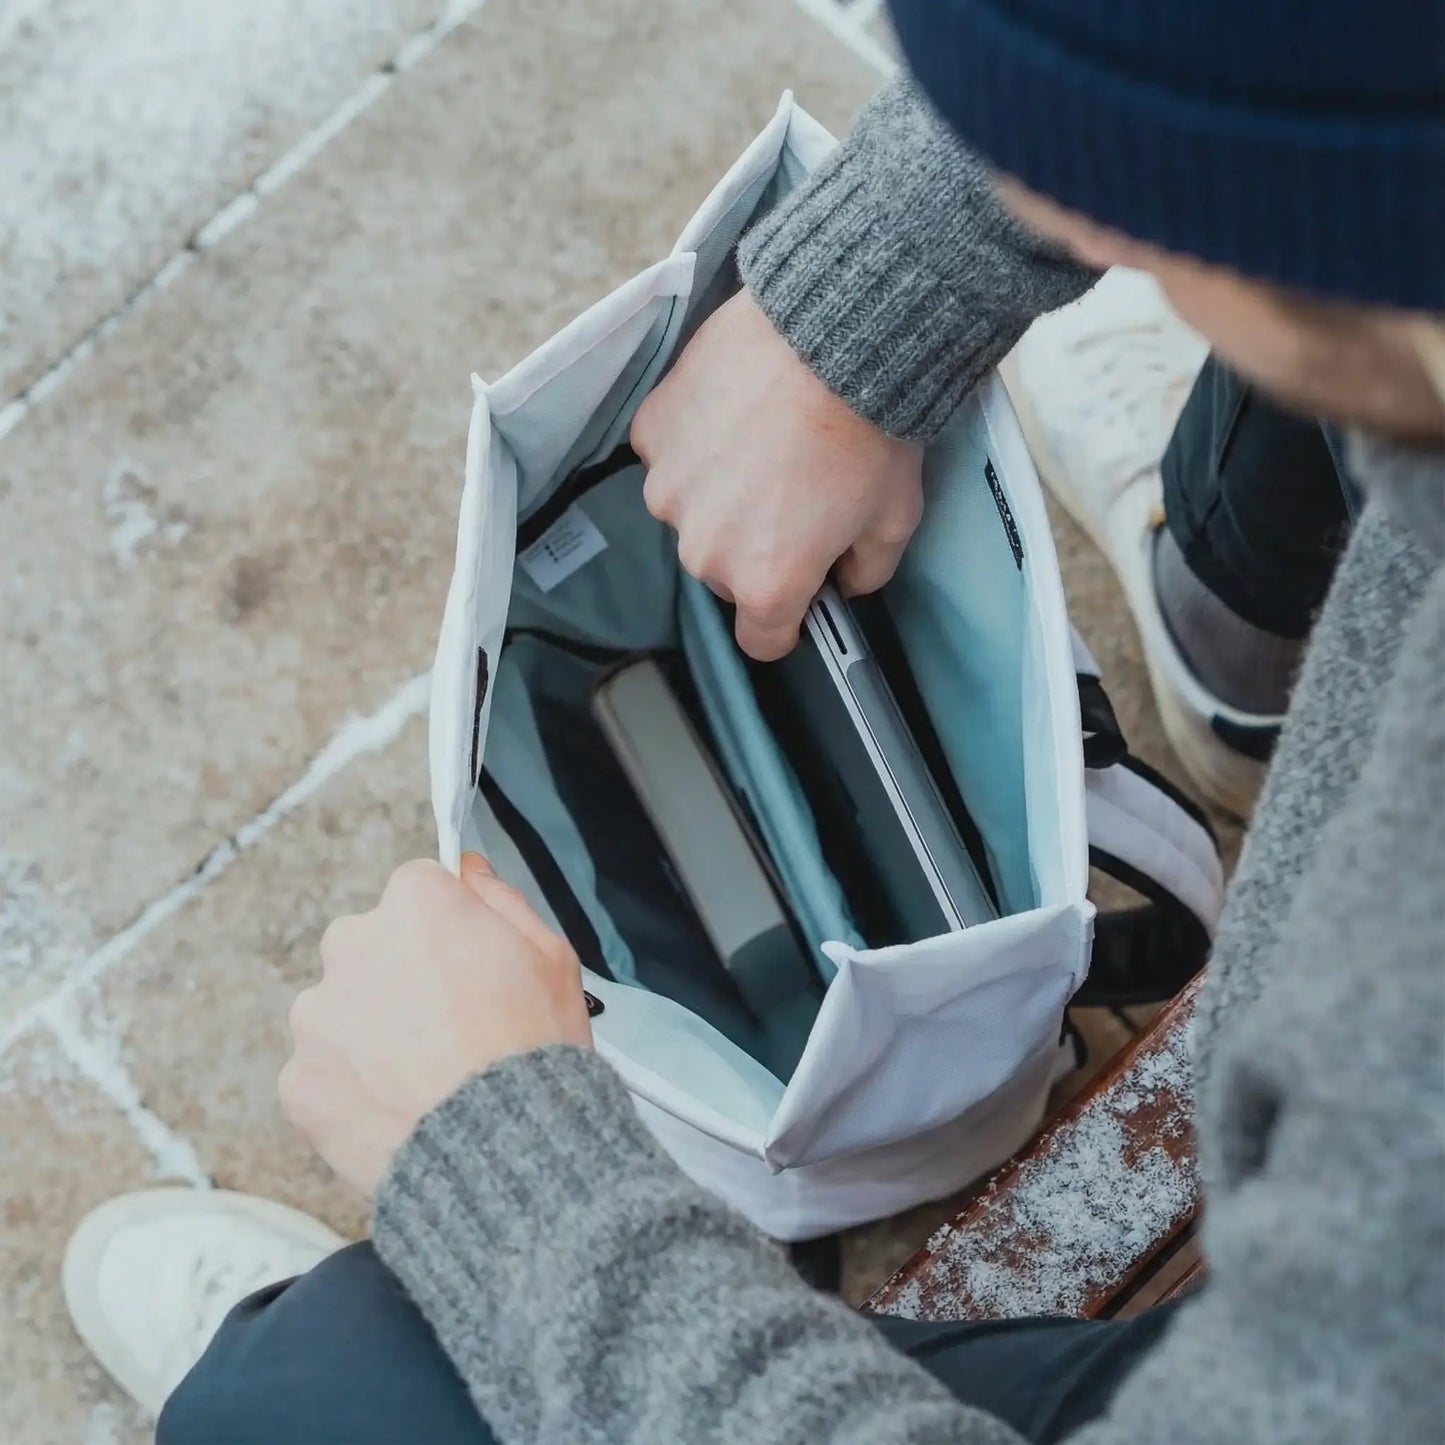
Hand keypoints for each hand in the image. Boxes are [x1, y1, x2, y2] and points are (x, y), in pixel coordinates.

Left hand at [280, 854, 590, 1196]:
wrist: (503, 1153)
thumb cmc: (533, 1051)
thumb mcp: (552, 957)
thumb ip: (502, 900)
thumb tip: (468, 871)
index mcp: (416, 904)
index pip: (419, 891)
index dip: (449, 930)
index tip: (469, 964)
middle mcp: (354, 944)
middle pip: (370, 945)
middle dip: (400, 976)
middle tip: (449, 1027)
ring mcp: (318, 1015)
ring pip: (341, 1011)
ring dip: (371, 1034)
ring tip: (426, 1078)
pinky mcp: (299, 1080)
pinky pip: (324, 1074)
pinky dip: (352, 1090)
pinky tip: (400, 1110)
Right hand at [632, 289, 923, 659]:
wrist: (833, 334)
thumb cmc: (870, 430)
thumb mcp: (895, 519)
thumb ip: (866, 572)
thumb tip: (843, 581)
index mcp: (767, 582)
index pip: (762, 639)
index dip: (787, 620)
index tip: (802, 591)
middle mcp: (706, 549)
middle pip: (726, 572)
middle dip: (755, 545)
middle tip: (795, 491)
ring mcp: (669, 490)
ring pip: (692, 513)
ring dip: (718, 493)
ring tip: (762, 442)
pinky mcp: (651, 434)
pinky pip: (671, 456)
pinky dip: (696, 442)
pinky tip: (735, 410)